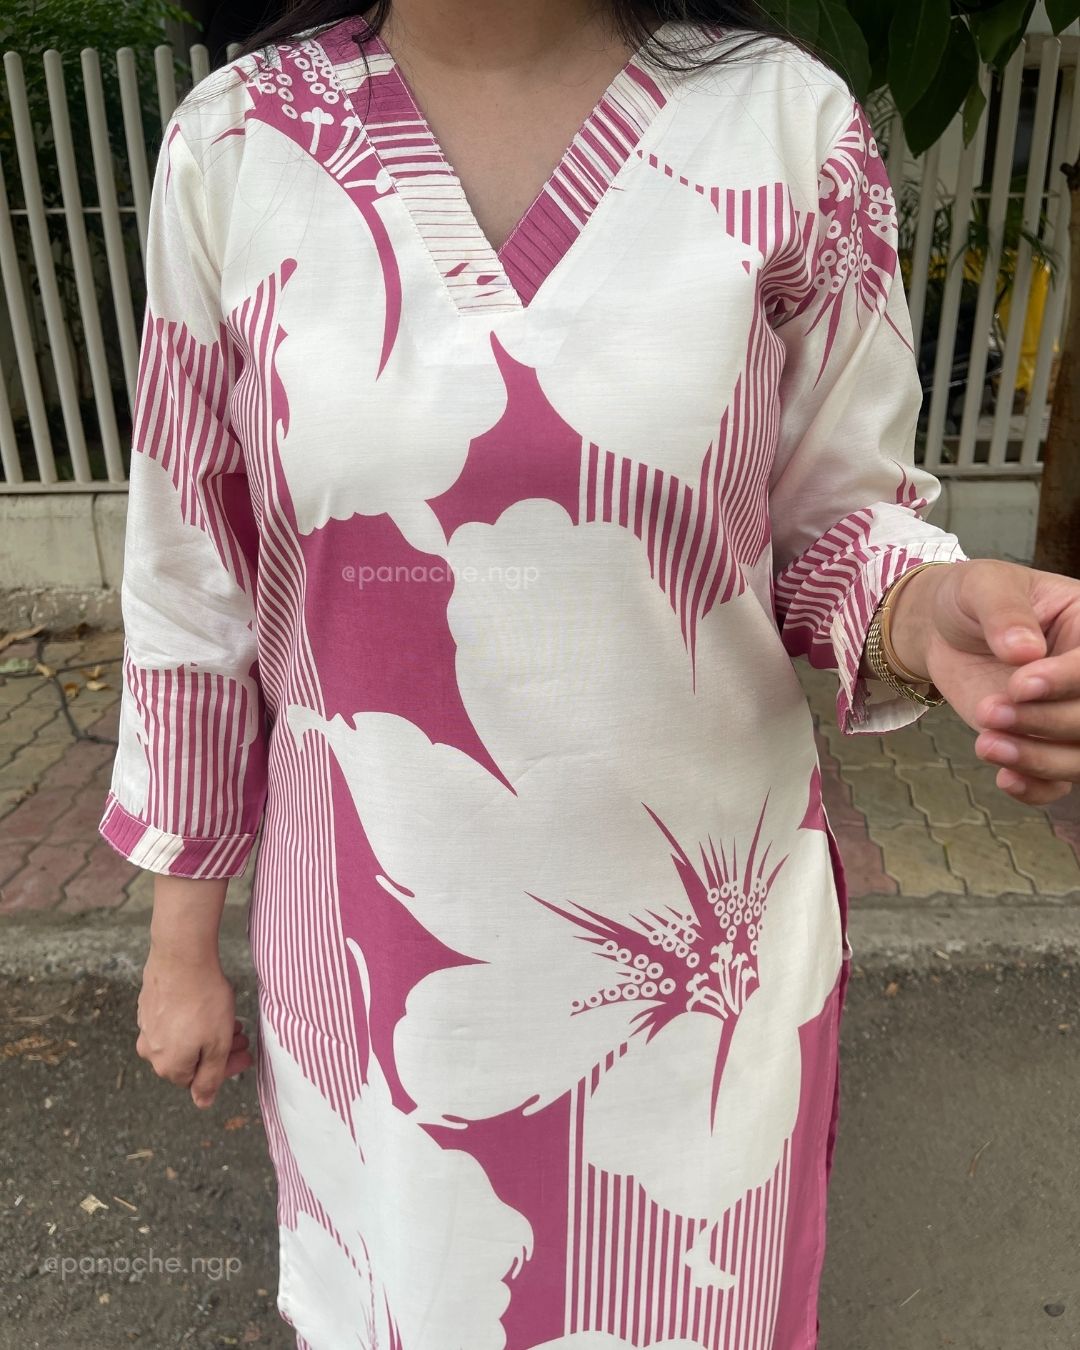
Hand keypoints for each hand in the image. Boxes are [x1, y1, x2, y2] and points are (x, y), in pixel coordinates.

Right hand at [136, 948, 252, 1108]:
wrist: (181, 957)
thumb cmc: (203, 1001)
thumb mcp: (217, 1045)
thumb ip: (210, 1078)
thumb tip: (202, 1103)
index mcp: (169, 1066)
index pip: (199, 1081)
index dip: (226, 1069)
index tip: (245, 1055)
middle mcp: (151, 1051)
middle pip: (190, 1060)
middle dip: (220, 1051)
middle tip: (241, 1037)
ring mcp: (146, 1026)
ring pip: (182, 1039)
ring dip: (207, 1035)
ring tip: (229, 1019)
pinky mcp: (147, 1005)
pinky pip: (172, 1021)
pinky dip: (191, 1020)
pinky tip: (206, 1007)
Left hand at [891, 559, 1079, 804]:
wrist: (944, 630)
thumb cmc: (973, 598)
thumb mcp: (984, 586)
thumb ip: (1005, 612)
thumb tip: (1025, 651)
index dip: (1066, 681)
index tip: (1019, 684)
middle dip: (1047, 721)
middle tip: (990, 711)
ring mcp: (1068, 712)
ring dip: (1039, 758)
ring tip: (986, 744)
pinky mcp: (1043, 742)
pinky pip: (1057, 782)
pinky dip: (1036, 787)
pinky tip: (1005, 779)